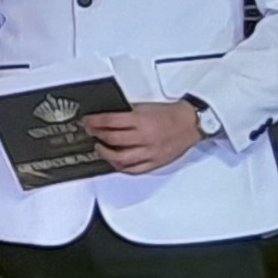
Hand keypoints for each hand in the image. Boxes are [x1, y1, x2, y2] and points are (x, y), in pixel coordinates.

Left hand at [88, 101, 206, 174]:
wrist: (190, 123)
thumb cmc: (169, 114)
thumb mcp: (145, 107)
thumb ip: (126, 114)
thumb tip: (105, 119)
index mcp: (141, 120)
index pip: (110, 121)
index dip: (94, 122)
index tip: (87, 122)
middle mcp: (144, 137)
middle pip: (112, 139)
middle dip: (97, 135)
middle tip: (91, 132)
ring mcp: (149, 152)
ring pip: (120, 158)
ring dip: (105, 154)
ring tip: (100, 148)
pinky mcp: (155, 163)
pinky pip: (134, 169)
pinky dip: (121, 166)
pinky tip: (114, 161)